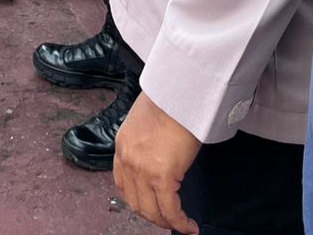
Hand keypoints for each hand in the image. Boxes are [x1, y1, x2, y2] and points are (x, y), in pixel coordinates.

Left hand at [113, 92, 201, 233]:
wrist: (179, 91)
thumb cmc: (170, 99)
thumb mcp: (146, 120)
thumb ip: (146, 141)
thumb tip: (159, 154)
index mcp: (122, 146)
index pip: (123, 184)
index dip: (137, 200)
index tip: (151, 206)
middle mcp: (127, 160)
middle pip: (136, 202)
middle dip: (153, 215)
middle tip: (169, 219)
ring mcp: (142, 170)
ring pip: (151, 211)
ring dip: (166, 222)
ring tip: (180, 224)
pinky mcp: (161, 176)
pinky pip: (170, 210)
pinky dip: (180, 222)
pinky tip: (189, 227)